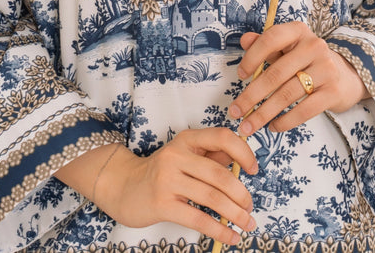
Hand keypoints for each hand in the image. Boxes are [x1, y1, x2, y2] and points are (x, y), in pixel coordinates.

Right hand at [94, 129, 258, 246]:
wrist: (121, 186)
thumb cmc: (159, 172)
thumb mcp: (184, 156)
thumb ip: (211, 156)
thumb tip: (242, 162)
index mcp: (186, 140)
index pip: (221, 137)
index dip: (243, 152)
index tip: (254, 170)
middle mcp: (176, 156)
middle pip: (220, 174)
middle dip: (241, 194)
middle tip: (250, 207)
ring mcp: (167, 180)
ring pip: (212, 197)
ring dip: (235, 214)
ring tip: (247, 223)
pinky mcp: (162, 204)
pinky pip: (198, 218)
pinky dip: (219, 229)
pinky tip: (230, 237)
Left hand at [229, 22, 367, 136]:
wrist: (346, 76)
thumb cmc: (308, 62)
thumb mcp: (289, 49)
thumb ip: (266, 45)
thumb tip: (244, 40)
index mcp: (299, 32)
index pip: (271, 39)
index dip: (253, 57)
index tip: (241, 76)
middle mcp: (314, 46)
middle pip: (276, 73)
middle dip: (251, 96)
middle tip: (235, 112)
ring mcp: (326, 69)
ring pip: (287, 94)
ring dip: (263, 113)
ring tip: (249, 126)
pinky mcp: (333, 92)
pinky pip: (304, 110)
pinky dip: (285, 121)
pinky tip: (273, 127)